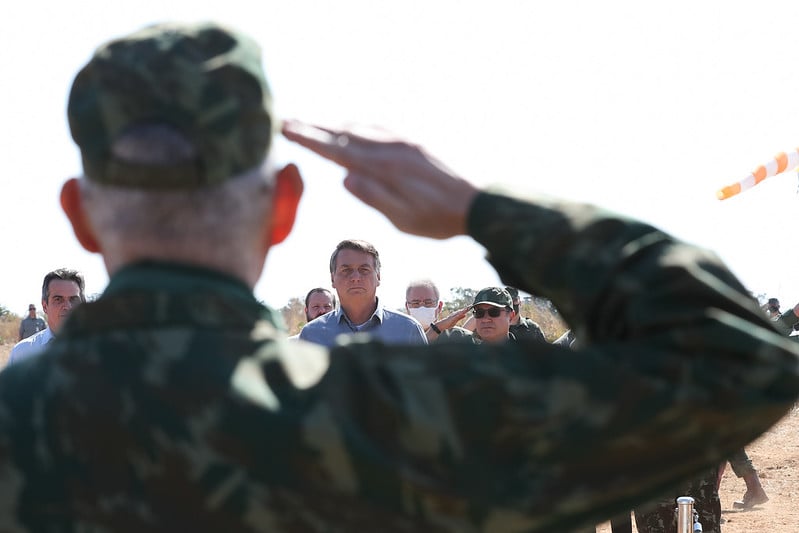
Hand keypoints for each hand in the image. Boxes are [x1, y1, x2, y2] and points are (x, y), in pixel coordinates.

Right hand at [281, 120, 479, 238]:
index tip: (286, 130)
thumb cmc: (437, 218)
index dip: (310, 140)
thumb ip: (374, 197)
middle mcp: (391, 149)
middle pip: (344, 134)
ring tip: (313, 125)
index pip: (338, 151)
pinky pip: (379, 128)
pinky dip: (358, 127)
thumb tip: (344, 177)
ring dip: (334, 126)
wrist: (476, 204)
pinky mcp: (414, 143)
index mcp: (384, 169)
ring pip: (361, 128)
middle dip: (314, 128)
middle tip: (287, 122)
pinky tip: (354, 130)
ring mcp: (403, 143)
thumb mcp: (403, 219)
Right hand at [437, 306, 470, 329]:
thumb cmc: (447, 324)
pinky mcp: (451, 319)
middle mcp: (454, 314)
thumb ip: (460, 318)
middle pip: (461, 311)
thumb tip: (465, 315)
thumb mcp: (455, 321)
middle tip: (471, 305)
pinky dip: (459, 314)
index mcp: (456, 315)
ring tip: (468, 308)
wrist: (441, 326)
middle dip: (466, 308)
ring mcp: (453, 316)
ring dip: (463, 310)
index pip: (462, 312)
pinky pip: (456, 316)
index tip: (470, 307)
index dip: (466, 309)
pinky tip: (463, 313)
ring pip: (459, 312)